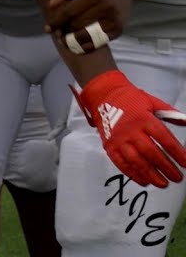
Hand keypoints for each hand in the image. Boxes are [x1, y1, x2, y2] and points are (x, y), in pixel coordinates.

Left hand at [45, 0, 127, 53]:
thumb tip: (50, 6)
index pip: (69, 12)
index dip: (56, 22)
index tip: (47, 28)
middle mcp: (105, 6)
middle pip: (77, 24)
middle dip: (64, 31)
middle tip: (58, 34)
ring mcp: (113, 18)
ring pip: (87, 35)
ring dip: (73, 40)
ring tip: (65, 40)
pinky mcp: (118, 29)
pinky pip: (99, 41)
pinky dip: (86, 45)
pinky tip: (78, 44)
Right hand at [74, 70, 185, 187]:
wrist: (103, 96)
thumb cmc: (129, 99)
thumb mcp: (152, 102)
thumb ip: (170, 113)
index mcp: (144, 119)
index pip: (165, 139)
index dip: (177, 153)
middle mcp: (131, 130)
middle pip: (151, 153)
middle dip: (166, 167)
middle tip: (177, 178)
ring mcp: (119, 139)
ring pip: (136, 161)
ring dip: (151, 174)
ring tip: (163, 183)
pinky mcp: (109, 145)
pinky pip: (121, 163)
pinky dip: (132, 173)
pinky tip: (144, 180)